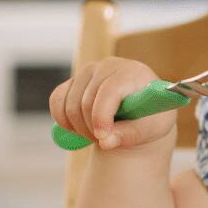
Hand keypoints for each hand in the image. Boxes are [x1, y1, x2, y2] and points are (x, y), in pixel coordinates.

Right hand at [49, 57, 175, 150]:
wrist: (141, 111)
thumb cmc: (150, 118)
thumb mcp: (150, 129)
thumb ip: (130, 135)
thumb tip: (105, 142)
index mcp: (134, 72)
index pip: (110, 90)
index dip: (102, 115)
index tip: (102, 137)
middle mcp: (109, 66)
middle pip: (86, 101)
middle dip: (92, 128)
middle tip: (105, 140)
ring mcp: (89, 71)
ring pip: (70, 104)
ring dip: (79, 128)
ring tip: (99, 134)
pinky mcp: (73, 80)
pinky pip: (56, 101)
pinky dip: (63, 120)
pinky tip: (79, 128)